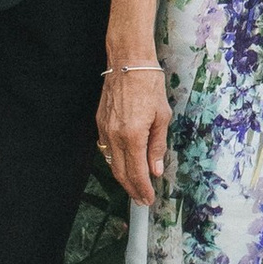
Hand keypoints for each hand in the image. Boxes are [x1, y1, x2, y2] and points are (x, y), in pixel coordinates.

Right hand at [98, 57, 170, 205]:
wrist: (128, 63)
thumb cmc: (149, 85)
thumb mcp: (162, 116)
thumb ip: (157, 145)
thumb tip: (156, 170)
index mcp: (133, 136)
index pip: (137, 172)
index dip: (143, 190)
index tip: (148, 200)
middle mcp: (115, 136)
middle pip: (121, 173)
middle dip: (132, 190)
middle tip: (141, 200)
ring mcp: (104, 130)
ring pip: (112, 163)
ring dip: (123, 178)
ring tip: (135, 188)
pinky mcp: (100, 123)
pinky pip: (107, 149)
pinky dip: (116, 162)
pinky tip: (125, 165)